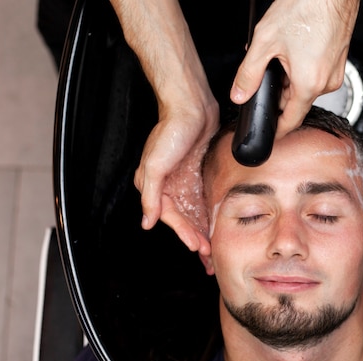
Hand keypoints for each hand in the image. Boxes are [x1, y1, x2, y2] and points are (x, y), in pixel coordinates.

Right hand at [110, 0, 218, 251]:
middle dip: (194, 236)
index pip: (171, 218)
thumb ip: (150, 195)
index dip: (184, 233)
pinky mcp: (197, 171)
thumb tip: (147, 221)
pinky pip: (202, 197)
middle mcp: (168, 185)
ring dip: (202, 227)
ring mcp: (184, 179)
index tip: (197, 246)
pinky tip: (215, 221)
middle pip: (183, 218)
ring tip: (212, 244)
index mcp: (155, 186)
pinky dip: (207, 211)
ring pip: (194, 211)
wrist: (190, 106)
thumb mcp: (154, 166)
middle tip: (208, 252)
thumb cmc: (170, 131)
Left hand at [230, 0, 359, 138]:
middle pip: (296, 101)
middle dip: (278, 92)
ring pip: (305, 87)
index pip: (290, 121)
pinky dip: (302, 67)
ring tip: (281, 53)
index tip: (267, 132)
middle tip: (265, 72)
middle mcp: (326, 82)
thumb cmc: (306, 8)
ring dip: (290, 78)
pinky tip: (294, 47)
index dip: (276, 129)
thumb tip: (239, 95)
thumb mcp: (265, 42)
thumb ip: (248, 74)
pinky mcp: (338, 61)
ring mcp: (335, 72)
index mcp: (308, 84)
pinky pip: (316, 74)